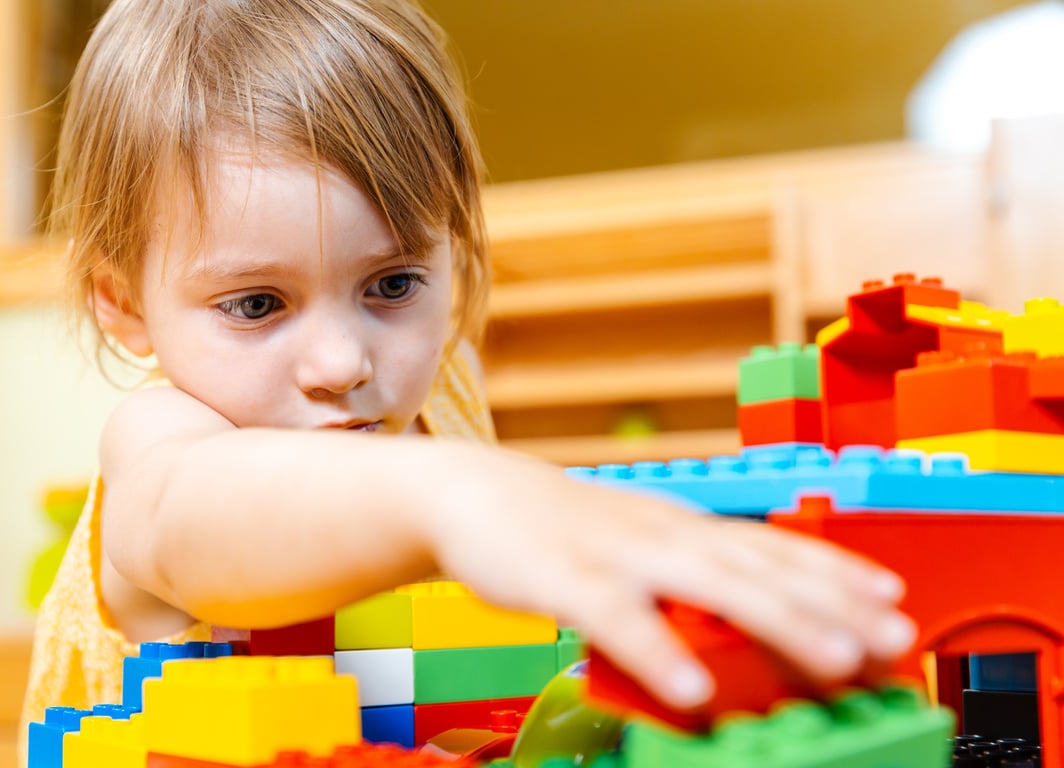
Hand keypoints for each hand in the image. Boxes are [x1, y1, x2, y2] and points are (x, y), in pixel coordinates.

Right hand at [425, 445, 915, 710]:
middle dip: (833, 604)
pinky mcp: (565, 579)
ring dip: (778, 620)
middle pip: (760, 568)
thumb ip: (683, 577)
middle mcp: (664, 535)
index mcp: (681, 528)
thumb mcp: (635, 543)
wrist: (475, 493)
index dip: (835, 573)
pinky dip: (659, 653)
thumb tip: (741, 622)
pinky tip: (694, 691)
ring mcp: (618, 554)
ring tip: (834, 661)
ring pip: (709, 585)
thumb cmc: (564, 531)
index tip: (892, 601)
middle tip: (892, 640)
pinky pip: (618, 620)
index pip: (772, 547)